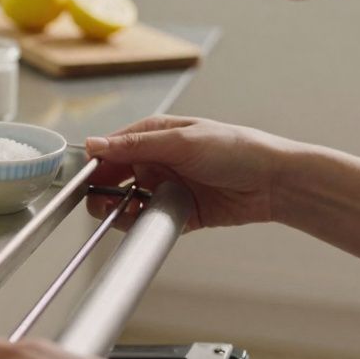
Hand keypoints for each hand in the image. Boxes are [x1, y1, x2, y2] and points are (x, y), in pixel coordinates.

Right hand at [85, 115, 295, 229]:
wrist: (274, 182)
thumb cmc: (237, 149)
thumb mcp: (181, 142)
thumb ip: (136, 145)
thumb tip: (96, 144)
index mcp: (154, 135)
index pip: (111, 148)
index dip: (95, 164)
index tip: (85, 179)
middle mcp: (157, 161)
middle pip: (113, 177)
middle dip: (102, 190)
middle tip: (100, 202)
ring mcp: (166, 187)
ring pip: (127, 202)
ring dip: (119, 209)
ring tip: (121, 213)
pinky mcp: (177, 211)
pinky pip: (148, 219)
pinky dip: (140, 223)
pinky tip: (141, 221)